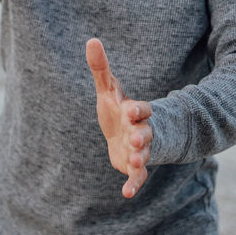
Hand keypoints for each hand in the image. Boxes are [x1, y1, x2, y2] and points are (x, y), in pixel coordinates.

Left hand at [86, 38, 152, 198]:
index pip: (139, 108)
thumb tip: (91, 40)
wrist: (133, 135)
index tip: (131, 109)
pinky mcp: (134, 166)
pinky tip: (126, 194)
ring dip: (140, 158)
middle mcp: (140, 131)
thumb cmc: (120, 110)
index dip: (137, 109)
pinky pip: (137, 177)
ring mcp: (139, 150)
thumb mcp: (110, 90)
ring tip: (134, 161)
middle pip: (144, 133)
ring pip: (143, 155)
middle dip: (141, 135)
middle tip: (137, 138)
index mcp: (134, 112)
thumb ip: (101, 68)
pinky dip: (133, 185)